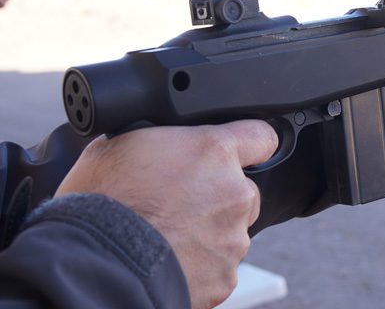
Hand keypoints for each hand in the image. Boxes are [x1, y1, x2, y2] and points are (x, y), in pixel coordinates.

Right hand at [56, 121, 277, 308]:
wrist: (94, 264)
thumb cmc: (100, 204)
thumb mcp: (118, 145)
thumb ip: (158, 139)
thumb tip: (156, 140)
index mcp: (213, 152)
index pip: (261, 136)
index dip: (252, 143)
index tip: (245, 151)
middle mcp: (233, 193)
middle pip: (244, 190)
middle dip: (221, 196)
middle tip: (182, 204)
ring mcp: (232, 238)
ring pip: (232, 231)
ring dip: (210, 232)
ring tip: (168, 236)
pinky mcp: (225, 277)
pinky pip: (220, 267)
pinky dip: (202, 266)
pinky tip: (171, 260)